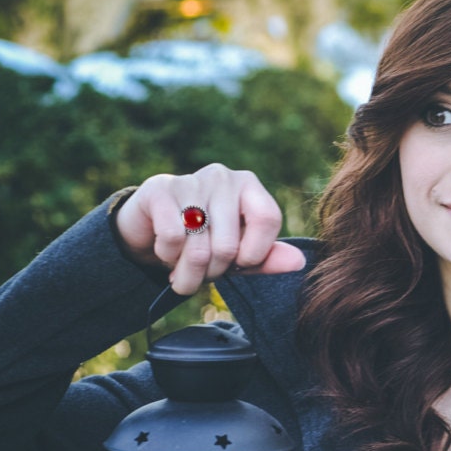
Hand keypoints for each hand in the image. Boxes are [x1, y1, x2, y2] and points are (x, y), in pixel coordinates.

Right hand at [115, 164, 306, 295]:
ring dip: (188, 273)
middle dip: (213, 272)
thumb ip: (268, 258)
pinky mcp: (160, 190)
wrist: (151, 230)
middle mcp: (223, 176)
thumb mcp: (238, 254)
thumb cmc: (203, 242)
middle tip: (203, 271)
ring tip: (182, 270)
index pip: (269, 219)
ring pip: (198, 248)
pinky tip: (165, 249)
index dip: (254, 253)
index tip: (239, 264)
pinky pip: (172, 238)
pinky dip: (167, 255)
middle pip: (229, 245)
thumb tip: (300, 261)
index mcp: (249, 186)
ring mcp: (191, 180)